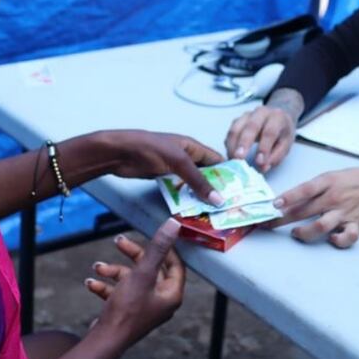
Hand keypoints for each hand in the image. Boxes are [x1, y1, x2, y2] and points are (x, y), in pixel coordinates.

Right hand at [85, 218, 185, 345]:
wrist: (105, 340)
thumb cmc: (127, 309)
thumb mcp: (142, 273)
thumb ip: (157, 248)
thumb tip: (174, 224)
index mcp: (171, 294)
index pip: (175, 265)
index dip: (165, 248)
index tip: (154, 235)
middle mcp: (160, 301)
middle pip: (150, 269)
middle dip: (132, 255)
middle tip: (118, 241)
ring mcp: (143, 307)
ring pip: (131, 279)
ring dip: (113, 271)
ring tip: (97, 267)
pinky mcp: (127, 312)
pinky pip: (119, 293)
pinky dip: (106, 286)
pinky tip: (91, 282)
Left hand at [105, 130, 224, 205]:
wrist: (119, 153)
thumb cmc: (149, 149)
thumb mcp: (178, 162)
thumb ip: (198, 180)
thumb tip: (218, 198)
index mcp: (192, 147)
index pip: (216, 160)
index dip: (228, 174)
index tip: (239, 191)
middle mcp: (185, 157)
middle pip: (205, 173)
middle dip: (215, 187)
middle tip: (228, 206)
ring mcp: (173, 168)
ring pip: (192, 183)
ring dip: (200, 194)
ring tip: (213, 211)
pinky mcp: (162, 177)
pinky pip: (179, 189)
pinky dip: (186, 197)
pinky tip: (192, 209)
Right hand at [224, 88, 302, 171]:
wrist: (277, 117)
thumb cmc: (281, 133)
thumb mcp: (285, 145)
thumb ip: (275, 156)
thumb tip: (262, 167)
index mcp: (278, 117)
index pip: (270, 131)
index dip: (264, 147)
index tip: (259, 162)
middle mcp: (261, 112)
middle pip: (251, 126)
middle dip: (244, 143)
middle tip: (239, 159)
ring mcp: (247, 115)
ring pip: (236, 127)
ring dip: (232, 145)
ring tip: (233, 160)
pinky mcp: (237, 120)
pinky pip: (230, 131)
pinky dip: (229, 144)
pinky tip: (231, 154)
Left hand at [269, 166, 358, 247]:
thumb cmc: (352, 180)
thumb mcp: (330, 176)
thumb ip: (313, 188)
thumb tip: (288, 200)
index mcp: (327, 182)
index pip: (304, 190)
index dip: (287, 197)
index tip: (273, 204)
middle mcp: (334, 198)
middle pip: (304, 211)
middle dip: (283, 219)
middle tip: (269, 224)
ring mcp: (344, 212)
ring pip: (320, 226)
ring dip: (304, 232)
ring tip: (295, 232)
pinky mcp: (356, 224)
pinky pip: (346, 237)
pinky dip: (337, 241)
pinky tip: (330, 238)